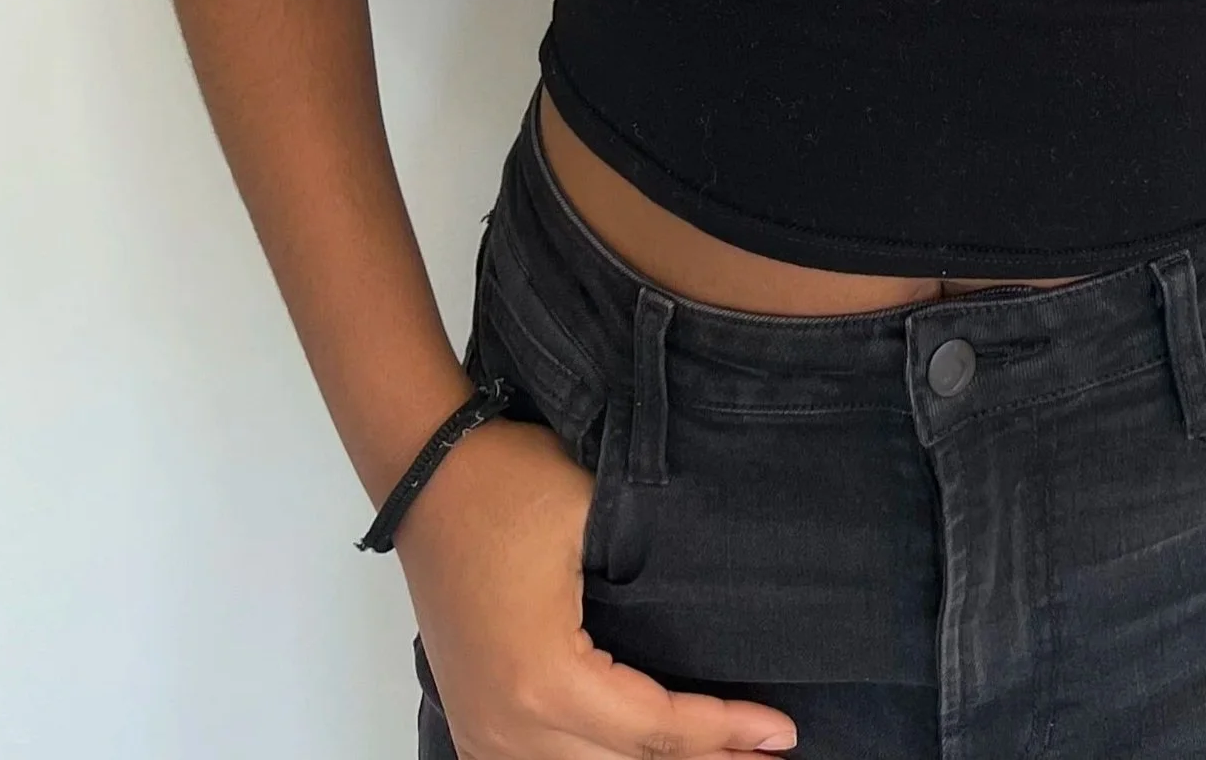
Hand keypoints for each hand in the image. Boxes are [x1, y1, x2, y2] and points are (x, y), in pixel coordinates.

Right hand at [397, 416, 797, 756]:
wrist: (425, 473)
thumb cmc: (506, 484)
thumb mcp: (594, 509)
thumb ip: (653, 565)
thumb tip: (716, 595)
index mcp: (544, 680)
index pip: (655, 729)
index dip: (722, 732)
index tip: (780, 733)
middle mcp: (509, 724)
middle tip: (766, 758)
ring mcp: (483, 730)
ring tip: (715, 759)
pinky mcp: (472, 719)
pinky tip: (635, 759)